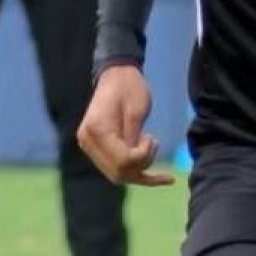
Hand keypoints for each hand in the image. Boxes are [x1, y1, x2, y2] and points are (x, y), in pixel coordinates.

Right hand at [76, 65, 174, 187]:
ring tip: (150, 144)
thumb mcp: (136, 111)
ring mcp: (90, 148)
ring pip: (118, 175)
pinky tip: (167, 179)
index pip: (122, 161)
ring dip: (139, 168)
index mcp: (95, 130)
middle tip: (153, 141)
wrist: (116, 75)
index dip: (142, 156)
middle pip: (118, 173)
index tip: (151, 137)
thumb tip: (135, 162)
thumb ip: (133, 138)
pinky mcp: (98, 150)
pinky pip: (118, 170)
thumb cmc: (129, 88)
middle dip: (141, 164)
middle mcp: (88, 142)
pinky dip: (140, 175)